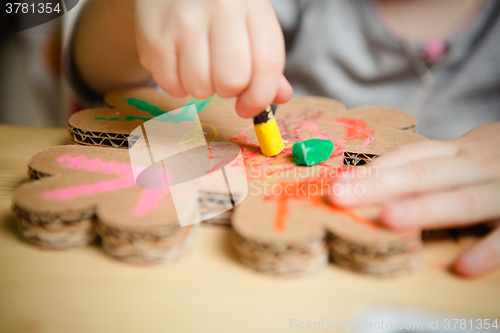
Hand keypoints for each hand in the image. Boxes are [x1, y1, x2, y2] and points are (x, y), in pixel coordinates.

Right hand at [127, 0, 292, 115]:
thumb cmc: (217, 5)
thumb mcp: (250, 20)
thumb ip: (266, 58)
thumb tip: (281, 97)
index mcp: (251, 5)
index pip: (267, 62)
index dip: (261, 95)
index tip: (250, 107)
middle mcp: (219, 9)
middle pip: (231, 81)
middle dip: (229, 90)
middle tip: (222, 76)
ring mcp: (183, 23)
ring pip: (200, 88)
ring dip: (202, 88)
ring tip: (199, 65)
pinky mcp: (154, 39)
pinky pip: (171, 86)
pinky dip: (177, 85)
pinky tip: (179, 63)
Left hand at [330, 123, 499, 277]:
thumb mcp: (470, 156)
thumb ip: (433, 167)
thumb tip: (374, 181)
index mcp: (462, 150)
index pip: (412, 157)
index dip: (373, 170)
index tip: (336, 183)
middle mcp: (482, 163)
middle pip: (426, 174)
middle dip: (381, 185)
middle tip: (339, 196)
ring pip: (465, 199)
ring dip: (427, 209)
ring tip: (389, 219)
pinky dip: (491, 249)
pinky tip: (464, 267)